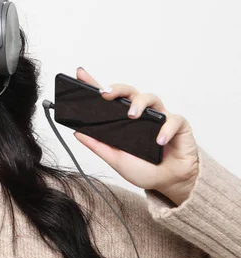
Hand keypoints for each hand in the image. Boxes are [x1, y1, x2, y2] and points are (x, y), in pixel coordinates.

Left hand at [72, 67, 199, 205]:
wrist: (170, 184)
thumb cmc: (145, 170)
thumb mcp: (116, 160)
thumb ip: (98, 146)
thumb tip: (77, 133)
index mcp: (124, 120)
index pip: (109, 99)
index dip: (95, 84)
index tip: (80, 74)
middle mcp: (142, 115)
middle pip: (130, 92)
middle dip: (117, 88)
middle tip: (106, 94)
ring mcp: (160, 118)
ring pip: (151, 98)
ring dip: (140, 103)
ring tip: (132, 115)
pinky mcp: (179, 126)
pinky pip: (174, 120)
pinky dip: (166, 129)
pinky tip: (159, 140)